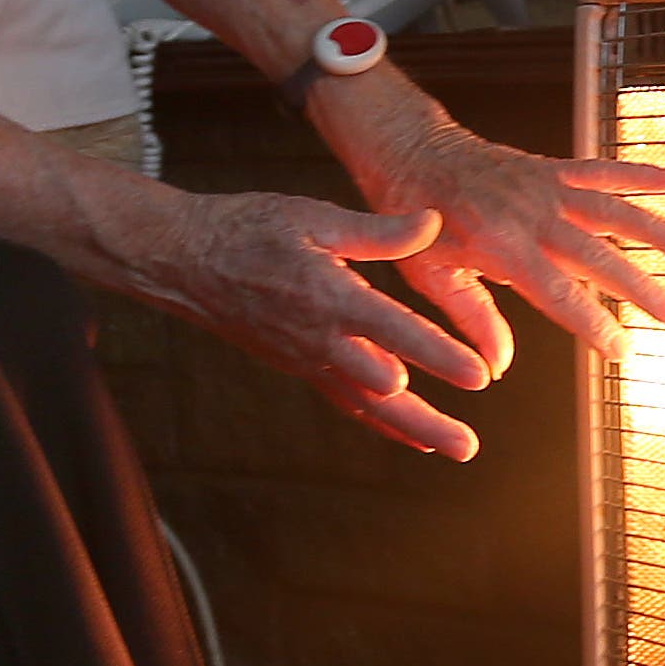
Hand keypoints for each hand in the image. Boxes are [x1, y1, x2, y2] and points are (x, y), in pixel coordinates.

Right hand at [126, 188, 500, 460]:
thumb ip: (378, 231)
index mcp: (330, 297)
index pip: (395, 331)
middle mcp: (320, 338)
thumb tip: (432, 222)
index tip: (479, 376)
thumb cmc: (250, 229)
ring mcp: (307, 359)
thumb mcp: (315, 217)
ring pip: (366, 405)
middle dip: (428, 418)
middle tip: (469, 446)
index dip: (438, 355)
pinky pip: (345, 402)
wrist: (186, 260)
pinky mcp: (298, 366)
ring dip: (411, 429)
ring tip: (455, 448)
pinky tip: (413, 437)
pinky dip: (379, 421)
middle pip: (382, 389)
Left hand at [322, 86, 664, 378]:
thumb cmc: (414, 223)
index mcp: (499, 246)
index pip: (558, 294)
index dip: (593, 325)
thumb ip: (472, 318)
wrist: (409, 153)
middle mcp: (530, 214)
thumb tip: (499, 367)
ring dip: (653, 228)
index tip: (622, 350)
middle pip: (596, 255)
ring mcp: (544, 187)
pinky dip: (640, 173)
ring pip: (609, 209)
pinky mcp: (550, 169)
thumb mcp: (429, 277)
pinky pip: (600, 170)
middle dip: (638, 286)